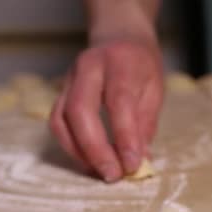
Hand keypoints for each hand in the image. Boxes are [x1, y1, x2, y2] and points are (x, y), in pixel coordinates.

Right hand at [50, 38, 162, 181]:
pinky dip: (71, 146)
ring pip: (61, 118)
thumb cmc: (141, 65)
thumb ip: (146, 123)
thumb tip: (140, 159)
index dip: (124, 136)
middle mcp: (88, 67)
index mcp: (119, 63)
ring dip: (79, 151)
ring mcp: (69, 79)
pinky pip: (57, 122)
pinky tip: (89, 161)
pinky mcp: (60, 92)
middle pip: (80, 110)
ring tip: (101, 172)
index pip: (118, 101)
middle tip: (113, 175)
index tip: (133, 164)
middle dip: (95, 148)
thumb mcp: (155, 89)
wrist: (119, 37)